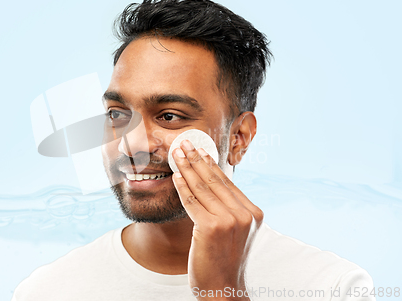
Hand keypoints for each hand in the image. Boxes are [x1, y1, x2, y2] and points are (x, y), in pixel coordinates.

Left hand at [172, 139, 263, 300]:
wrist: (222, 288)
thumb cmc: (224, 260)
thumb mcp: (235, 231)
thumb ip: (229, 208)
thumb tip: (212, 181)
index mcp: (254, 213)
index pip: (228, 183)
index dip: (212, 164)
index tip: (201, 150)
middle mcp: (244, 215)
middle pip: (215, 181)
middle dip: (197, 159)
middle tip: (185, 143)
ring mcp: (229, 221)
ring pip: (202, 188)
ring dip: (187, 167)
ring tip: (177, 153)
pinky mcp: (210, 228)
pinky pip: (192, 202)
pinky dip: (182, 187)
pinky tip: (176, 175)